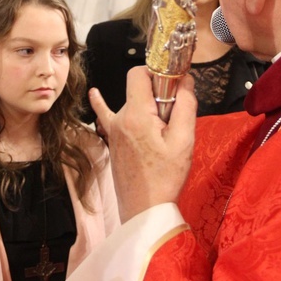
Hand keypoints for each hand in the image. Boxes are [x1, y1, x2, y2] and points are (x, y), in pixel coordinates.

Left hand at [90, 66, 196, 222]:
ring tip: (163, 135)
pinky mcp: (113, 140)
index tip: (174, 83)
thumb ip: (185, 105)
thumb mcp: (184, 140)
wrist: (144, 209)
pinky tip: (94, 93)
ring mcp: (113, 129)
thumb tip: (186, 80)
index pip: (139, 73)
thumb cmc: (165, 177)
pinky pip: (105, 115)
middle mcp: (119, 118)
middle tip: (175, 118)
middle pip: (139, 89)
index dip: (158, 72)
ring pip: (133, 104)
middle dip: (159, 94)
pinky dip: (100, 102)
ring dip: (149, 109)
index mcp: (136, 114)